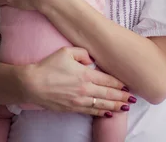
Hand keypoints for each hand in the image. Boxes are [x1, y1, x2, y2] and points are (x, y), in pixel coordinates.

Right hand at [21, 47, 135, 116]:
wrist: (31, 84)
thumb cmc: (48, 66)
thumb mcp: (66, 52)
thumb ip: (83, 53)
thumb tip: (91, 60)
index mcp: (86, 74)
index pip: (108, 80)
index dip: (120, 83)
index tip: (129, 85)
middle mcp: (85, 89)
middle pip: (109, 94)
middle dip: (122, 97)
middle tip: (133, 99)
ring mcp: (79, 100)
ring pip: (102, 104)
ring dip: (115, 106)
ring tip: (126, 107)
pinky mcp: (72, 108)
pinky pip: (90, 111)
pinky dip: (101, 112)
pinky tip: (108, 113)